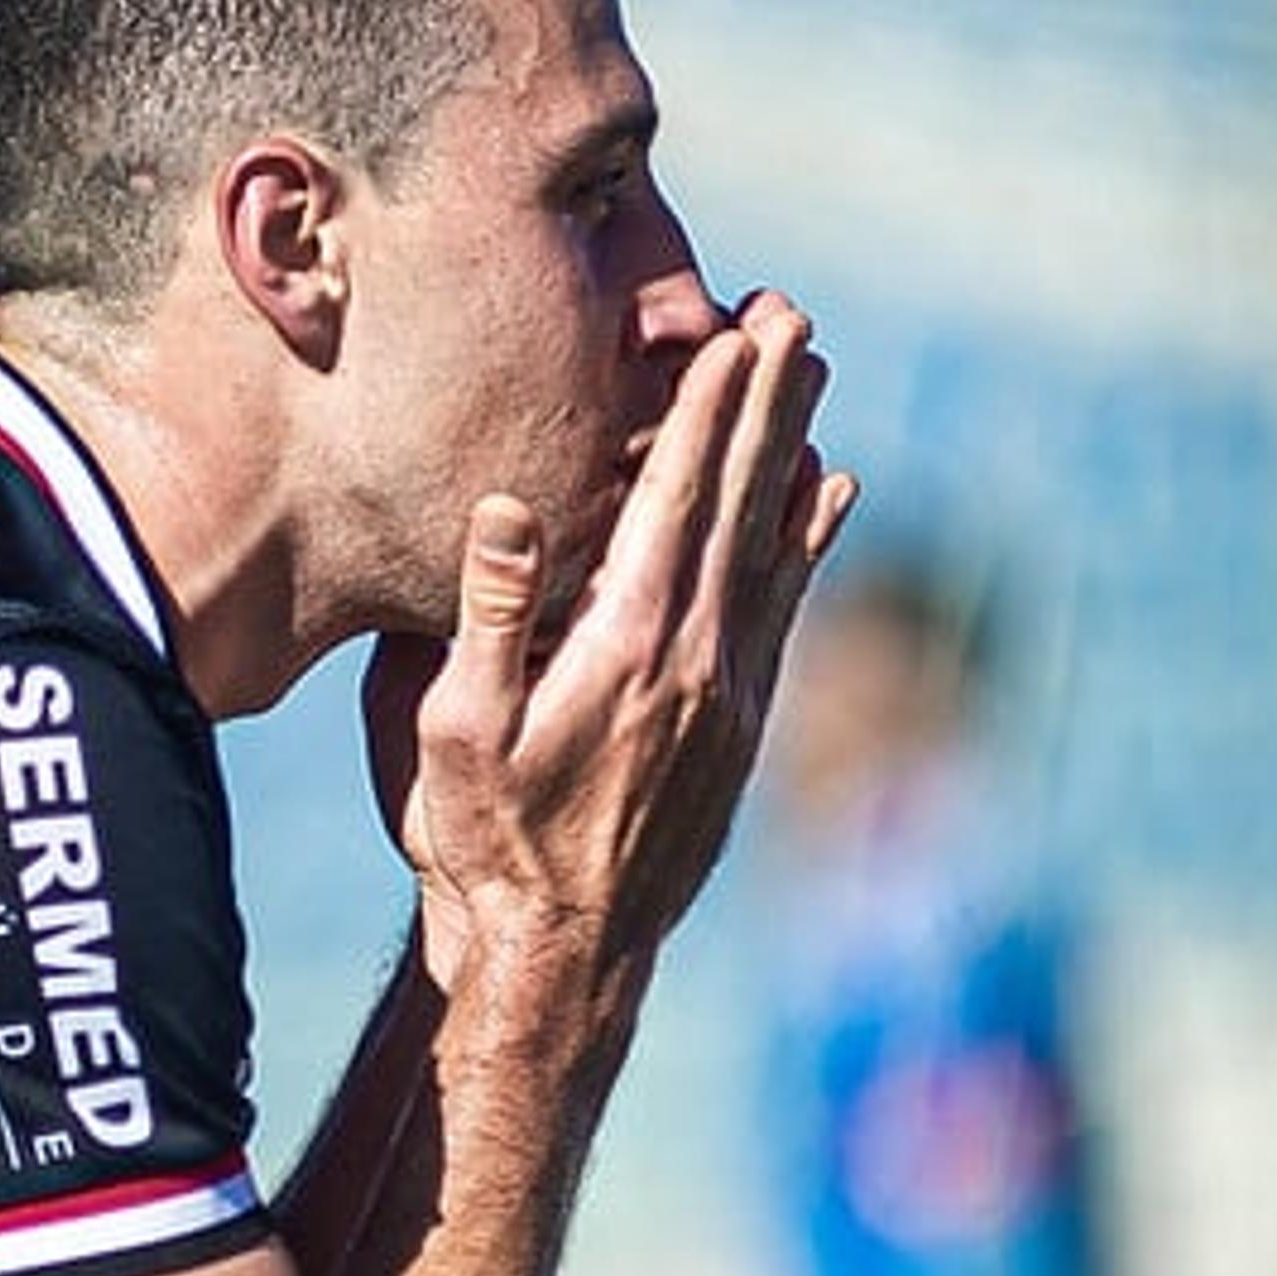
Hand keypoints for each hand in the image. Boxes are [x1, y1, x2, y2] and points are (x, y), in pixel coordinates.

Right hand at [365, 291, 855, 988]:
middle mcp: (700, 659)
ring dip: (795, 450)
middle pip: (746, 502)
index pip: (678, 498)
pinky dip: (811, 539)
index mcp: (628, 644)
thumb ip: (487, 615)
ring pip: (778, 545)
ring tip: (817, 375)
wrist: (561, 959)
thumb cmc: (483, 844)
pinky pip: (788, 606)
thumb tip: (509, 506)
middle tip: (793, 316)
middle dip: (767, 401)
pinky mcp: (741, 728)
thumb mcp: (449, 732)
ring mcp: (732, 696)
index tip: (735, 331)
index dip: (707, 409)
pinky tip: (827, 499)